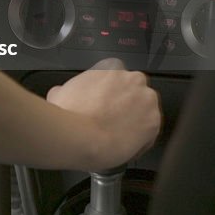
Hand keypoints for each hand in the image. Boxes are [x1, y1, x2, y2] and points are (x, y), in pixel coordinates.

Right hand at [46, 59, 161, 169]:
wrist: (82, 136)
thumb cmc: (70, 114)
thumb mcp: (59, 93)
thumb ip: (69, 89)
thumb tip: (63, 93)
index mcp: (112, 67)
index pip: (116, 79)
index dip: (111, 95)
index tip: (104, 106)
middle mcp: (133, 78)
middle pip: (134, 92)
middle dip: (125, 105)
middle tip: (111, 121)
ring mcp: (147, 99)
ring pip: (144, 111)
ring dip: (135, 121)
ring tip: (117, 136)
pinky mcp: (154, 121)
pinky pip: (149, 133)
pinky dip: (140, 141)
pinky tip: (123, 147)